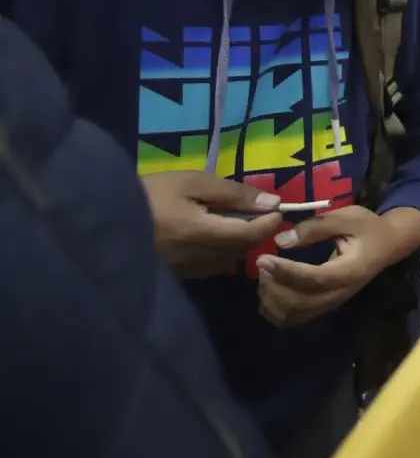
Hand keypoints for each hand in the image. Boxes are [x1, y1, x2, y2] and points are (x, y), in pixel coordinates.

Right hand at [142, 171, 285, 278]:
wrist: (106, 218)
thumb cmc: (150, 193)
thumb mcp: (192, 182)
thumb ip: (233, 193)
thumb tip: (271, 202)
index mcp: (200, 233)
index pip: (250, 235)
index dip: (269, 222)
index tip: (276, 209)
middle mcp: (197, 258)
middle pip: (242, 249)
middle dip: (255, 231)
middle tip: (253, 211)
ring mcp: (187, 271)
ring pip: (230, 259)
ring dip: (239, 242)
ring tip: (230, 221)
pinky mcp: (178, 275)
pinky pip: (212, 266)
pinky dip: (221, 251)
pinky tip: (211, 235)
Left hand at [256, 205, 419, 328]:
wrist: (388, 246)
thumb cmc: (368, 228)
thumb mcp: (348, 217)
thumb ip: (316, 227)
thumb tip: (281, 240)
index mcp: (350, 271)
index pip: (314, 279)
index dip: (286, 272)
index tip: (263, 258)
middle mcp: (340, 294)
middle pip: (300, 303)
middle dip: (273, 285)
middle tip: (262, 262)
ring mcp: (331, 304)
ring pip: (292, 315)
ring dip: (271, 298)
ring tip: (266, 273)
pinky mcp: (323, 307)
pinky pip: (292, 319)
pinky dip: (273, 309)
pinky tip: (270, 288)